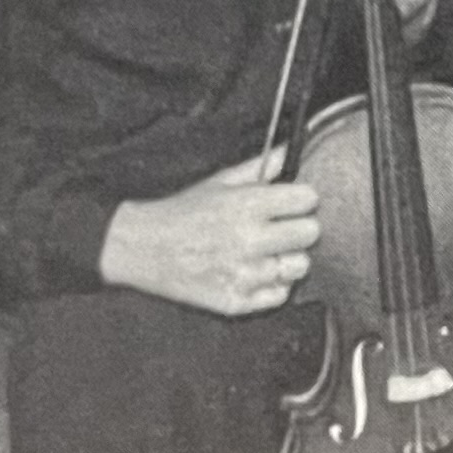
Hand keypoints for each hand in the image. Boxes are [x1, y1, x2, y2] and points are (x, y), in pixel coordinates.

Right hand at [97, 151, 322, 317]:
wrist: (142, 248)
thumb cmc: (182, 213)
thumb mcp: (220, 182)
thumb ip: (261, 167)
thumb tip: (289, 151)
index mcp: (246, 205)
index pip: (307, 199)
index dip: (301, 199)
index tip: (292, 202)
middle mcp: (248, 240)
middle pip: (310, 233)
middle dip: (298, 227)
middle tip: (280, 228)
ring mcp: (243, 274)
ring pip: (299, 266)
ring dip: (286, 259)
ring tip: (265, 253)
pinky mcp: (237, 302)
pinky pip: (281, 294)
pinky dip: (271, 285)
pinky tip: (253, 272)